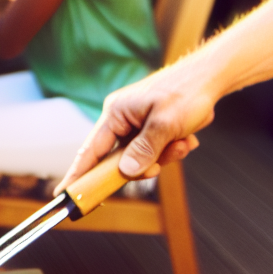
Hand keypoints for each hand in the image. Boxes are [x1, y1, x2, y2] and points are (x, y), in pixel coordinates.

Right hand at [59, 57, 216, 187]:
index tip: (64, 194)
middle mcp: (122, 120)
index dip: (77, 174)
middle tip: (159, 166)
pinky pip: (155, 152)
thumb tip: (126, 172)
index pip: (90, 150)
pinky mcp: (151, 130)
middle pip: (119, 160)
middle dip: (144, 165)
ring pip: (141, 158)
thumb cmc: (185, 92)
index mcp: (116, 113)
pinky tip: (186, 138)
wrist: (208, 79)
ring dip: (164, 156)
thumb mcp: (165, 124)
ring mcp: (137, 125)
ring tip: (182, 142)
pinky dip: (171, 150)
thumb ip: (144, 149)